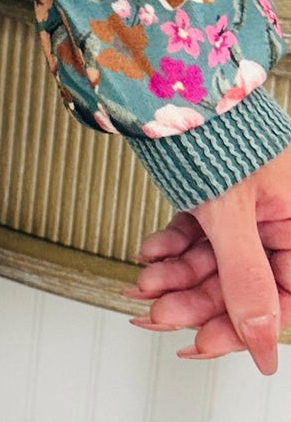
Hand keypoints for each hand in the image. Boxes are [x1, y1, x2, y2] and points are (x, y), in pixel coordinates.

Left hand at [124, 142, 290, 372]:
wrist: (176, 76)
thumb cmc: (217, 129)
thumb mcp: (230, 214)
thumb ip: (246, 281)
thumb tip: (262, 345)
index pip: (282, 298)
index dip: (244, 328)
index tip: (203, 345)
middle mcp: (279, 220)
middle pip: (242, 283)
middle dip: (196, 299)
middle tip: (157, 312)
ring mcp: (247, 209)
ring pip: (214, 261)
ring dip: (178, 276)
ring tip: (144, 281)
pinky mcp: (218, 197)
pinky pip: (199, 236)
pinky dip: (173, 246)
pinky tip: (150, 250)